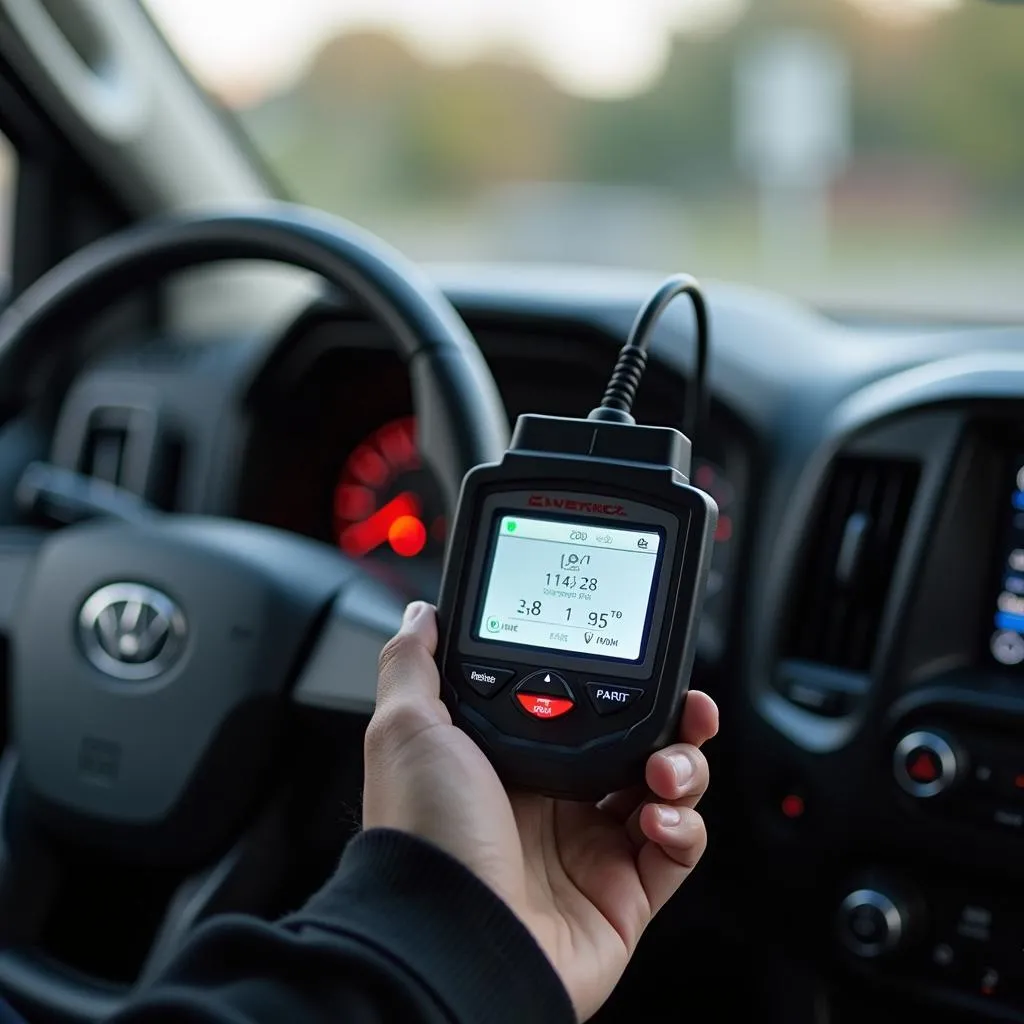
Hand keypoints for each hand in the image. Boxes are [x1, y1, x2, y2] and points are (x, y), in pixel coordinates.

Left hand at [363, 602, 717, 1020]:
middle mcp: (553, 803)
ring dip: (683, 768)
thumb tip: (423, 615)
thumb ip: (415, 663)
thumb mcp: (407, 729)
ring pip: (666, 792)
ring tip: (665, 769)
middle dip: (670, 721)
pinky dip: (684, 827)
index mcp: (510, 761)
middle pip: (633, 745)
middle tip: (687, 708)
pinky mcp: (623, 895)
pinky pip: (677, 852)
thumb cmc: (423, 834)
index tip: (638, 661)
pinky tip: (657, 818)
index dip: (614, 682)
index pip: (580, 706)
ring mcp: (590, 850)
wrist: (448, 937)